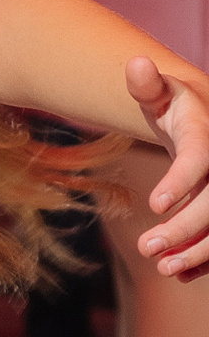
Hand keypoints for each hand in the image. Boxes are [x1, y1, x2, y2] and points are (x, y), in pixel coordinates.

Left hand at [131, 56, 208, 277]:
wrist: (204, 119)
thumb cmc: (177, 106)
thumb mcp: (162, 93)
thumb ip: (146, 86)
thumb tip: (135, 64)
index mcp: (206, 135)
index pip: (199, 157)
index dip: (180, 180)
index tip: (154, 203)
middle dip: (186, 228)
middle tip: (146, 248)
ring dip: (199, 251)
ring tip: (163, 267)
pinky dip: (205, 258)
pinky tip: (181, 272)